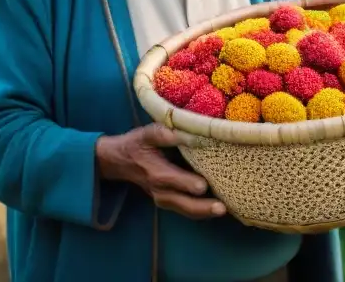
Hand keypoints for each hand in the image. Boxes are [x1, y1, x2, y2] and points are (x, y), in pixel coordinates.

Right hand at [96, 124, 226, 219]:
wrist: (120, 162)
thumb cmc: (136, 145)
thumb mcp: (145, 134)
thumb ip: (162, 133)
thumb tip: (182, 132)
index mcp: (157, 173)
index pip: (176, 181)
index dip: (190, 183)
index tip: (205, 184)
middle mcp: (162, 191)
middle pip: (185, 204)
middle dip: (204, 207)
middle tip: (222, 208)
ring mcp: (165, 199)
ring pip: (187, 211)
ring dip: (205, 212)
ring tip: (224, 211)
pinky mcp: (169, 201)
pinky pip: (187, 210)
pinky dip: (201, 211)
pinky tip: (217, 208)